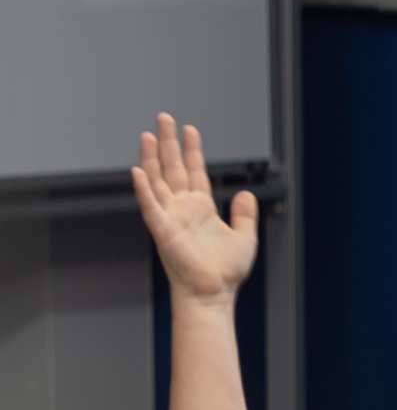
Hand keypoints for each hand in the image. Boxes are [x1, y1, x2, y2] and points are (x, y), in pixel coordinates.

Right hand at [130, 116, 261, 304]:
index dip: (192, 150)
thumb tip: (245, 193)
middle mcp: (182, 208)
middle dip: (168, 143)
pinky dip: (143, 188)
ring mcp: (170, 217)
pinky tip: (138, 170)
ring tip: (147, 134)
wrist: (213, 292)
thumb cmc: (225, 271)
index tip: (190, 129)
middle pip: (173, 168)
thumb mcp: (244, 237)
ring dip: (150, 158)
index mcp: (201, 208)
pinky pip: (150, 205)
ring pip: (157, 180)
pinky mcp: (162, 230)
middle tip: (164, 117)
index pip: (195, 171)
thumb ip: (244, 214)